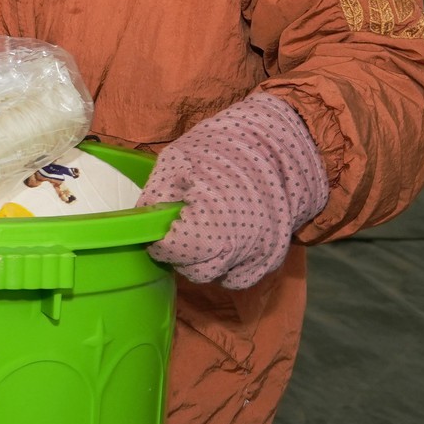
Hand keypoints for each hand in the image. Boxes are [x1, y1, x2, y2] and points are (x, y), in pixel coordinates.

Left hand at [139, 95, 327, 289]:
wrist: (282, 147)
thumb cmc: (227, 149)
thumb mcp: (180, 159)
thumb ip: (159, 193)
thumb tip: (141, 217)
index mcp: (214, 221)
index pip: (173, 252)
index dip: (160, 242)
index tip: (158, 231)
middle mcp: (240, 246)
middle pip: (194, 270)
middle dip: (180, 254)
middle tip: (178, 231)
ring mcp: (260, 255)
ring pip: (216, 276)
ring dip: (202, 262)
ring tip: (200, 233)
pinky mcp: (272, 258)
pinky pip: (239, 276)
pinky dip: (225, 266)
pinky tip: (221, 243)